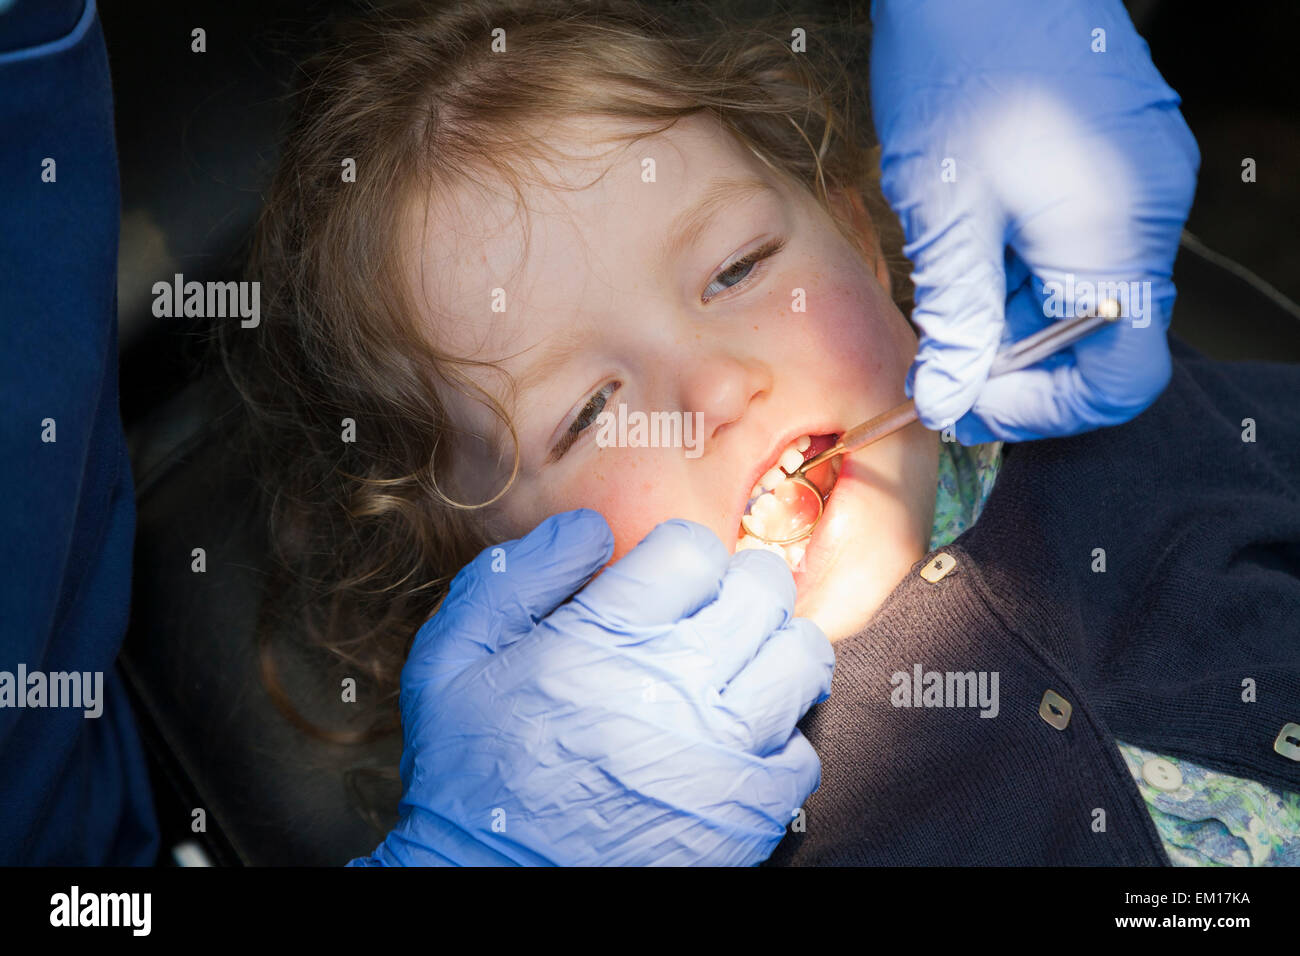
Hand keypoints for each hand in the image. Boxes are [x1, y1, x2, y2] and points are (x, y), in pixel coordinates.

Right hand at [349, 509, 833, 865]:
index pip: (693, 550)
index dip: (683, 554)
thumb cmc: (469, 774)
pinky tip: (742, 739)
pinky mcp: (747, 812)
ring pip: (800, 659)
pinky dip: (781, 736)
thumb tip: (590, 529)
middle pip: (761, 592)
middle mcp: (672, 686)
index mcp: (601, 639)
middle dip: (743, 585)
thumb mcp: (450, 660)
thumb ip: (514, 578)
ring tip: (745, 662)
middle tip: (719, 607)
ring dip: (776, 648)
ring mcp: (719, 752)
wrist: (490, 888)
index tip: (671, 578)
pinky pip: (803, 748)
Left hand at [870, 0, 1199, 442]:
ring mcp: (1137, 180)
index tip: (970, 402)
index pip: (1118, 380)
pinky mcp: (1114, 157)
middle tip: (940, 361)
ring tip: (943, 297)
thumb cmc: (961, 67)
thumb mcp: (945, 213)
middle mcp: (1146, 213)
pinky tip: (968, 250)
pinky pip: (1078, 241)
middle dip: (1015, 361)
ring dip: (1011, 312)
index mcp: (1116, 237)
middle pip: (1098, 339)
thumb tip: (949, 397)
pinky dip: (1023, 265)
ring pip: (1081, 292)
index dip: (1042, 409)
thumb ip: (956, 318)